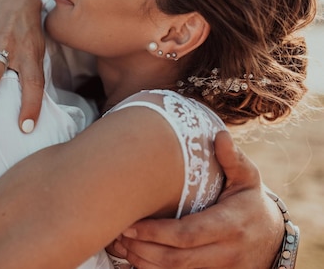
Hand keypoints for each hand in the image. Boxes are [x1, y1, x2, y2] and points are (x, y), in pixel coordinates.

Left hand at [109, 131, 282, 267]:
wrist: (272, 238)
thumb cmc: (249, 201)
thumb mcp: (247, 178)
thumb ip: (232, 159)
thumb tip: (219, 135)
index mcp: (230, 225)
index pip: (187, 234)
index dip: (156, 233)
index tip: (130, 225)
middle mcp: (225, 252)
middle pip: (177, 259)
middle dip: (143, 249)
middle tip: (119, 234)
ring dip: (144, 262)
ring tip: (122, 245)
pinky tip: (136, 258)